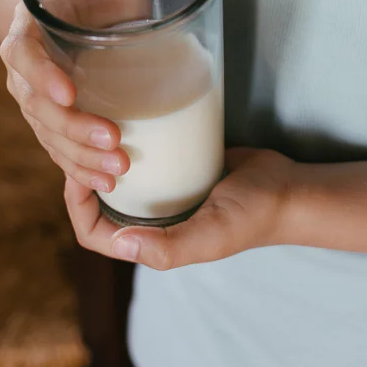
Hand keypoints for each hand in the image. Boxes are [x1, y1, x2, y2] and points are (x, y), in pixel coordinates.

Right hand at [0, 0, 148, 192]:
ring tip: (117, 174)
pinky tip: (109, 187)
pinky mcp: (59, 123)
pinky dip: (80, 170)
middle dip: (73, 130)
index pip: (26, 57)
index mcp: (34, 30)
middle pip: (39, 107)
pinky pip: (61, 150)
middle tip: (113, 144)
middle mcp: (30, 70)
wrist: (75, 16)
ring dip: (78, 159)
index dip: (44, 77)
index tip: (72, 94)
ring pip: (49, 135)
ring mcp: (42, 101)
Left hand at [64, 145, 297, 268]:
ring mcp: (165, 193)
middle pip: (100, 203)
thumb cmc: (252, 217)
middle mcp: (153, 219)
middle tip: (83, 142)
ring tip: (98, 128)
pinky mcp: (179, 166)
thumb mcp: (212, 235)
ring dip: (103, 158)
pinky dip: (130, 143)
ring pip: (120, 179)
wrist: (288, 189)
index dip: (77, 208)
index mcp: (152, 243)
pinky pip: (145, 158)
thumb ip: (169, 247)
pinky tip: (125, 119)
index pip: (95, 233)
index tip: (77, 173)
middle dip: (85, 176)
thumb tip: (118, 243)